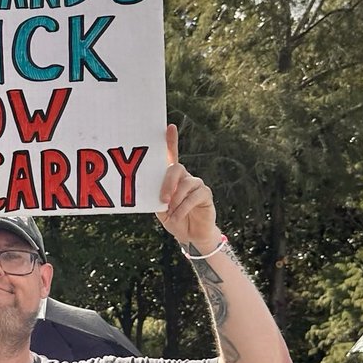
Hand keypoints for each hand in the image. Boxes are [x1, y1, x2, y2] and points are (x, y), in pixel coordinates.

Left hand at [156, 125, 219, 249]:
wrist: (190, 235)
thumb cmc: (173, 219)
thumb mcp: (160, 209)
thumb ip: (157, 198)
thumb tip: (157, 194)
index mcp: (172, 178)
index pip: (171, 156)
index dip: (170, 141)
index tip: (169, 127)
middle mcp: (185, 177)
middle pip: (176, 169)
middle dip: (167, 183)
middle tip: (163, 200)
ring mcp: (196, 184)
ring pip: (185, 184)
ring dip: (175, 201)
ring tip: (171, 214)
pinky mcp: (205, 194)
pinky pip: (194, 196)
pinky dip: (183, 208)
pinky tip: (178, 216)